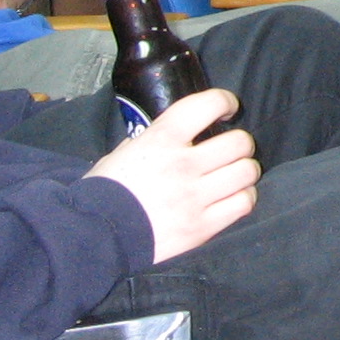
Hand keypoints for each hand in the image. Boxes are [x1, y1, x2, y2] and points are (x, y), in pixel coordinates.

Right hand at [85, 90, 259, 263]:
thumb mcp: (125, 151)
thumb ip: (155, 138)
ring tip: (233, 174)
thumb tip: (180, 132)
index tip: (228, 109)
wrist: (92, 237)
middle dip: (239, 143)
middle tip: (229, 151)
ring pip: (247, 171)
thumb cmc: (105, 191)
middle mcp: (183, 165)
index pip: (209, 105)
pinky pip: (244, 203)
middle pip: (239, 142)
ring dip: (244, 170)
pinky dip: (244, 197)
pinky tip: (232, 197)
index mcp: (161, 140)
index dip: (226, 101)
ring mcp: (195, 197)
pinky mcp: (201, 227)